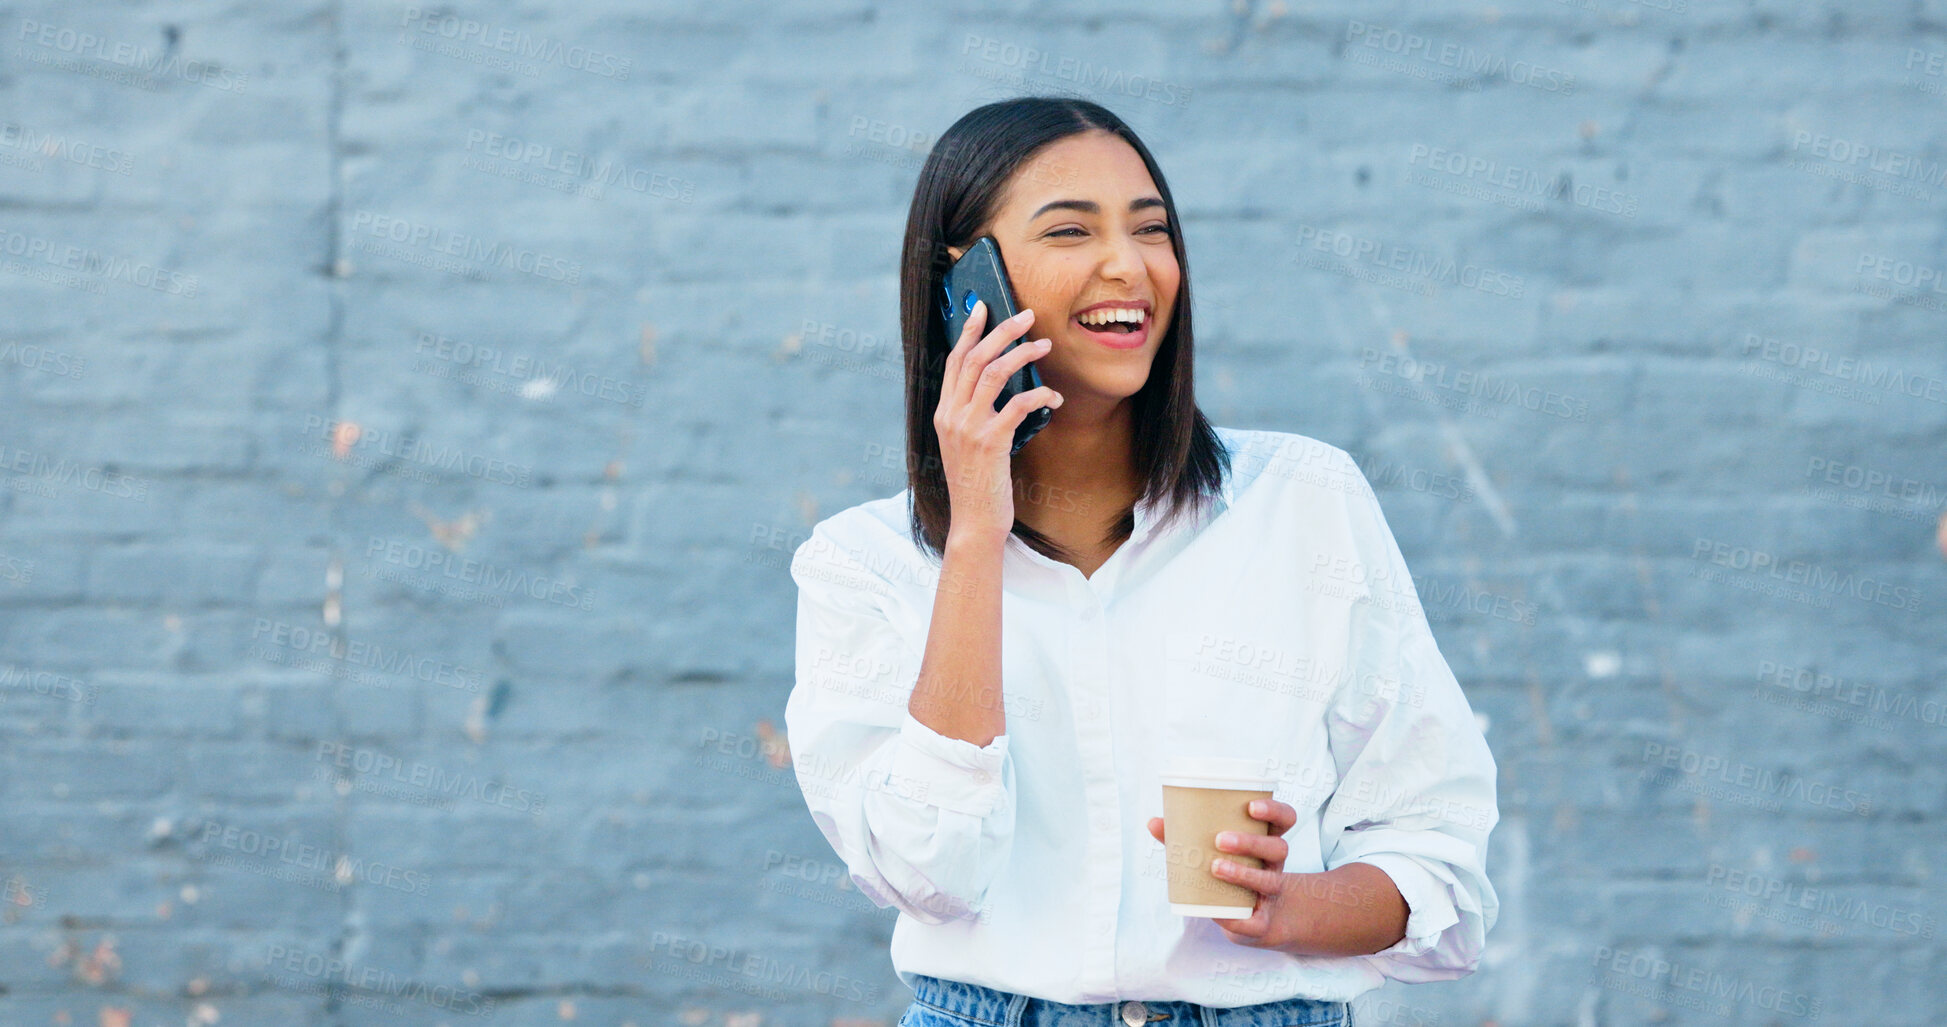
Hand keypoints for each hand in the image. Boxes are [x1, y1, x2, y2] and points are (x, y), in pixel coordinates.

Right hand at [934, 299, 1060, 540]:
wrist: (975, 521)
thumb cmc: (978, 483)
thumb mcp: (967, 443)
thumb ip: (974, 414)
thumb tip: (1001, 382)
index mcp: (943, 413)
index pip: (954, 360)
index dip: (969, 330)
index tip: (983, 307)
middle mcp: (950, 416)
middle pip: (974, 358)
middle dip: (1002, 331)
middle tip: (1027, 316)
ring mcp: (968, 428)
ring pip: (993, 374)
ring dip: (1022, 355)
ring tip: (1045, 346)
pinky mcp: (990, 442)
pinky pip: (1016, 405)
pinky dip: (1039, 395)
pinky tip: (1053, 397)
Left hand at [1146, 798, 1302, 950]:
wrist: (1254, 920)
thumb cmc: (1228, 873)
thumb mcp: (1212, 853)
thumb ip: (1184, 837)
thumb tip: (1154, 822)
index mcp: (1266, 841)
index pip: (1285, 820)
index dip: (1275, 811)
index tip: (1251, 806)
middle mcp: (1274, 865)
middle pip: (1279, 848)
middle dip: (1251, 842)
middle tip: (1220, 839)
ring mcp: (1271, 893)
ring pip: (1270, 881)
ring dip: (1244, 873)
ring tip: (1216, 868)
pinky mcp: (1262, 922)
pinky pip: (1255, 922)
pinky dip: (1236, 919)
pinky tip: (1219, 914)